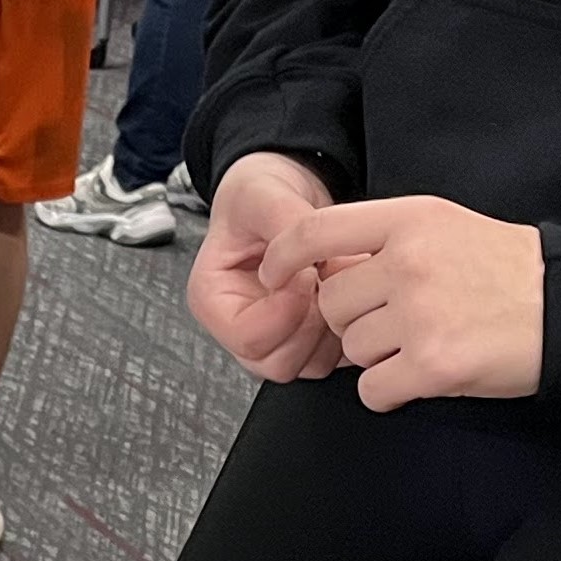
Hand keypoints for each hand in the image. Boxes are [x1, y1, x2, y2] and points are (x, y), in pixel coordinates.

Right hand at [185, 151, 341, 380]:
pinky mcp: (301, 341)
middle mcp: (238, 328)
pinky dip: (346, 332)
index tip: (304, 273)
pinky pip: (331, 360)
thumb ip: (287, 226)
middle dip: (312, 324)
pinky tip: (345, 295)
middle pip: (277, 364)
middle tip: (323, 280)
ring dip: (332, 330)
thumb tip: (308, 266)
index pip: (248, 338)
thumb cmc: (259, 196)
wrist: (281, 193)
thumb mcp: (265, 195)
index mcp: (213, 299)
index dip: (287, 310)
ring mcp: (271, 340)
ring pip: (307, 367)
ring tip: (333, 283)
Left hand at [259, 195, 543, 410]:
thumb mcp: (445, 226)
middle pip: (331, 304)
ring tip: (424, 344)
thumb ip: (386, 241)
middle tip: (398, 323)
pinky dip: (390, 392)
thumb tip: (328, 272)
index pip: (316, 231)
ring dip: (377, 357)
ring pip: (352, 349)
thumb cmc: (509, 271)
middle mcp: (408, 262)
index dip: (283, 256)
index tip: (274, 275)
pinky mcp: (433, 365)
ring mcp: (420, 314)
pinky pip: (373, 390)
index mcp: (409, 220)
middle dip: (354, 321)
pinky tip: (422, 376)